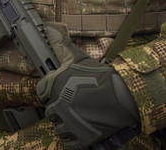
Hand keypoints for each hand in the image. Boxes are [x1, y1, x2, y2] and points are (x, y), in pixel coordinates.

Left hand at [36, 27, 139, 149]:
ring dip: (66, 124)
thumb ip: (60, 45)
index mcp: (55, 86)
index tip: (61, 91)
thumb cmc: (101, 76)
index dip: (50, 91)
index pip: (41, 92)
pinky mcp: (81, 138)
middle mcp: (59, 105)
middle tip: (73, 104)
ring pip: (58, 128)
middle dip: (59, 108)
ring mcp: (70, 123)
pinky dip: (73, 139)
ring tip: (78, 117)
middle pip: (50, 111)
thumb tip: (48, 28)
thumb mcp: (78, 58)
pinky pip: (68, 143)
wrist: (124, 96)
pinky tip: (80, 131)